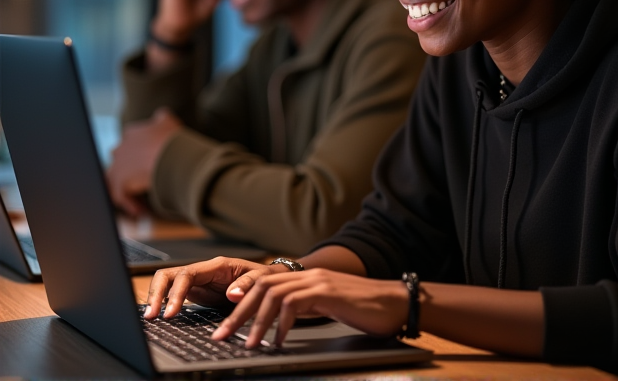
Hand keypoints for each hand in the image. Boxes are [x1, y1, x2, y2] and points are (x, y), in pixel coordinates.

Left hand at [107, 108, 182, 215]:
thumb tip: (160, 116)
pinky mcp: (120, 182)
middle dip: (129, 171)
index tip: (148, 163)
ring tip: (137, 200)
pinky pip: (119, 196)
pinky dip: (129, 204)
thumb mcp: (168, 121)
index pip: (129, 143)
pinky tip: (140, 210)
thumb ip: (161, 117)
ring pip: (114, 179)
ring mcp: (118, 165)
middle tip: (142, 181)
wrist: (170, 153)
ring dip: (125, 189)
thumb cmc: (171, 138)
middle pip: (119, 161)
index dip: (139, 153)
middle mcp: (120, 148)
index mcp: (132, 133)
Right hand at [144, 257, 281, 318]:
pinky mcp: (195, 291)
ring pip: (167, 282)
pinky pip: (173, 294)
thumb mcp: (260, 279)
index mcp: (216, 265)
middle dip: (156, 293)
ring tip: (151, 318)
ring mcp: (197, 280)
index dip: (176, 292)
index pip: (187, 274)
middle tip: (152, 316)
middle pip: (169, 275)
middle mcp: (202, 270)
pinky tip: (158, 315)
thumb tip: (232, 294)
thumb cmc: (263, 278)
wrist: (267, 281)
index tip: (170, 312)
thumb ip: (246, 285)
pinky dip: (163, 302)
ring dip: (156, 297)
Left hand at [214, 269, 408, 347]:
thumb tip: (277, 323)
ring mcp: (317, 281)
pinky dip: (281, 324)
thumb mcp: (325, 306)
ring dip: (255, 320)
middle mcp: (308, 275)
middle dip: (238, 312)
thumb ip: (303, 307)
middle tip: (221, 335)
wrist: (394, 302)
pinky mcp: (327, 292)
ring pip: (273, 293)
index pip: (264, 281)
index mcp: (305, 277)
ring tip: (246, 343)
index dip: (242, 297)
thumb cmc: (362, 308)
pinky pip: (294, 303)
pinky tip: (278, 341)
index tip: (224, 317)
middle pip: (262, 286)